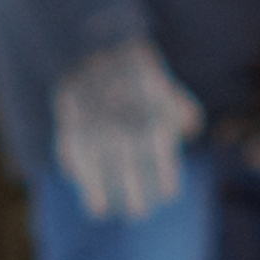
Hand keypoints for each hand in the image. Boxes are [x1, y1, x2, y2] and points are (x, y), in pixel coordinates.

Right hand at [52, 39, 203, 218]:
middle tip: (140, 214)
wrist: (96, 45)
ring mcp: (93, 123)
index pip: (160, 154)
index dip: (166, 176)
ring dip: (97, 189)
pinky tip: (73, 178)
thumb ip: (182, 107)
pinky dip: (71, 164)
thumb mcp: (163, 85)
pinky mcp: (68, 118)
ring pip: (96, 164)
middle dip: (135, 192)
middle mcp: (122, 124)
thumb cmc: (135, 72)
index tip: (169, 197)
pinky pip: (68, 147)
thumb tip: (191, 130)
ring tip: (100, 212)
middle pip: (129, 166)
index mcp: (149, 116)